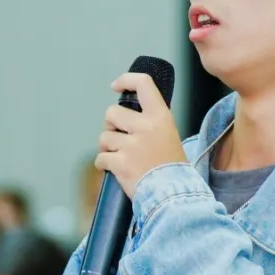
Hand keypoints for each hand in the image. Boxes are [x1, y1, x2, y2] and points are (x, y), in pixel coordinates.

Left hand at [96, 71, 186, 196]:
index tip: (116, 87)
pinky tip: (115, 170)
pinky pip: (101, 158)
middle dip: (110, 126)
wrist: (174, 193)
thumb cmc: (171, 167)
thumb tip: (126, 115)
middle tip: (119, 138)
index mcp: (160, 117)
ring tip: (122, 158)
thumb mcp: (168, 135)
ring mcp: (132, 145)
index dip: (126, 80)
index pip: (143, 84)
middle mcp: (146, 127)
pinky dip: (104, 164)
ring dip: (108, 148)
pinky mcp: (121, 163)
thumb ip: (150, 122)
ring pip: (104, 137)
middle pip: (111, 112)